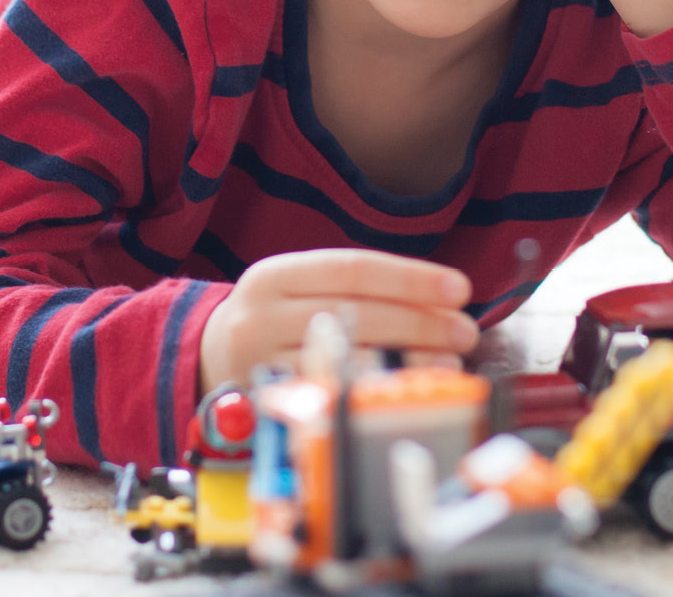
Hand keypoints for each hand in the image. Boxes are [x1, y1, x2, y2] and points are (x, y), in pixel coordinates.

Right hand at [199, 249, 478, 392]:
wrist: (207, 359)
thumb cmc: (280, 318)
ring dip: (407, 359)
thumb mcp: (303, 288)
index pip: (354, 268)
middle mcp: (261, 316)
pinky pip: (331, 394)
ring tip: (450, 360)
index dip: (412, 278)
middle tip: (465, 329)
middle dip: (420, 321)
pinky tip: (408, 387)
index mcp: (275, 275)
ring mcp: (259, 363)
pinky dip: (376, 388)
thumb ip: (361, 288)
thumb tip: (443, 300)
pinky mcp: (266, 404)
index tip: (460, 289)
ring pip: (344, 357)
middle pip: (354, 312)